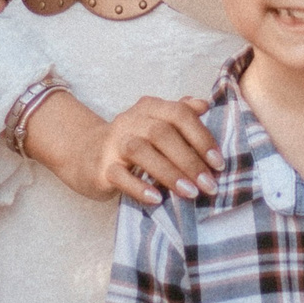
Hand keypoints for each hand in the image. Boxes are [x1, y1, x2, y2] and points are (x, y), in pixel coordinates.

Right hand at [22, 90, 219, 206]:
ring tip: (191, 193)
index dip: (201, 137)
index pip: (179, 114)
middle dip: (190, 160)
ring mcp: (113, 143)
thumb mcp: (155, 123)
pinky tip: (157, 199)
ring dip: (169, 173)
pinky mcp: (101, 167)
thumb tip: (205, 104)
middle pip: (162, 133)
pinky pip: (119, 175)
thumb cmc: (131, 141)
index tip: (218, 163)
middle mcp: (130, 121)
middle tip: (209, 185)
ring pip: (141, 152)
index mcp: (149, 108)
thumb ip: (180, 114)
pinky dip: (139, 187)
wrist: (85, 153)